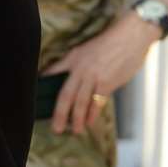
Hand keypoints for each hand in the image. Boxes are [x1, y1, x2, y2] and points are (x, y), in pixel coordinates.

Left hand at [44, 12, 160, 134]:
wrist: (130, 37)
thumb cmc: (110, 41)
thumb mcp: (86, 48)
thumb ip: (76, 63)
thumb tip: (69, 76)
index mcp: (72, 58)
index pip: (53, 73)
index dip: (45, 84)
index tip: (37, 96)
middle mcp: (80, 69)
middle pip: (66, 95)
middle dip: (59, 113)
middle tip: (56, 128)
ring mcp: (93, 77)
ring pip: (81, 102)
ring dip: (77, 118)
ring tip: (74, 130)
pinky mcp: (108, 83)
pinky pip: (97, 102)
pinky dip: (93, 113)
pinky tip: (89, 121)